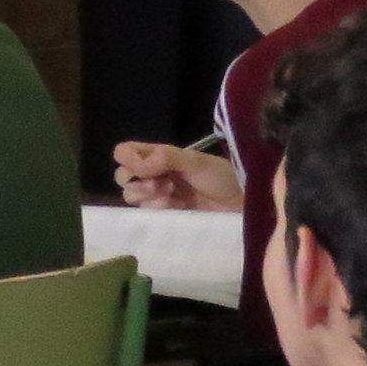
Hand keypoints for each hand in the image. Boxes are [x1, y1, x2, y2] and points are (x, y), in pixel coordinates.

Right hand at [111, 142, 240, 211]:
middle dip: (137, 181)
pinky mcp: (166, 213)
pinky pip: (146, 212)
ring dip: (147, 195)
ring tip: (170, 195)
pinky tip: (175, 207)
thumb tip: (135, 165)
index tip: (145, 167)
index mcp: (158, 155)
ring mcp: (159, 194)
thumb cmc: (222, 177)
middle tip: (162, 184)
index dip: (127, 159)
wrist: (243, 204)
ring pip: (131, 195)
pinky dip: (157, 208)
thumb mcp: (194, 162)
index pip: (124, 152)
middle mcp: (154, 173)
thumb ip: (164, 158)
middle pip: (123, 176)